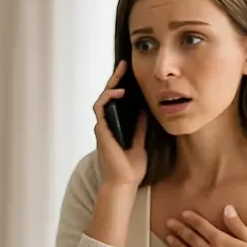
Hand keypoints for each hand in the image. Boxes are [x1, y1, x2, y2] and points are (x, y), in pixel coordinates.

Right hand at [93, 60, 148, 189]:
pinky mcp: (101, 130)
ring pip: (103, 99)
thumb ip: (140, 126)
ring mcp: (102, 127)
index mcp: (116, 126)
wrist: (125, 181)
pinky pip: (101, 109)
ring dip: (111, 84)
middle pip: (108, 97)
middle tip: (124, 65)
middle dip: (116, 79)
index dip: (122, 87)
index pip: (117, 102)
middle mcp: (106, 124)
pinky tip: (119, 92)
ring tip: (120, 72)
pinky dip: (108, 98)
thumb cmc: (131, 167)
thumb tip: (145, 110)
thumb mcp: (141, 141)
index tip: (130, 73)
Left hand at [163, 206, 246, 246]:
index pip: (202, 226)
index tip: (183, 214)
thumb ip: (237, 225)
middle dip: (179, 228)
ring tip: (168, 237)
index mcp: (221, 241)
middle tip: (169, 222)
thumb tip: (227, 208)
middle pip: (191, 237)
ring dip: (176, 243)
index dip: (192, 219)